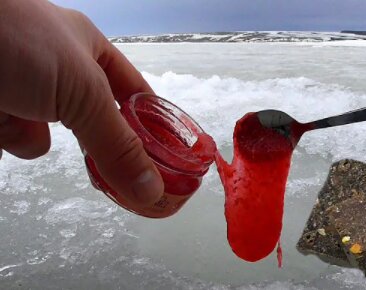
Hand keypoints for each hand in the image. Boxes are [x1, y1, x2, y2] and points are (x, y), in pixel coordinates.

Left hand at [0, 0, 162, 203]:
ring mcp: (21, 89)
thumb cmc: (17, 37)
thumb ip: (117, 144)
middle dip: (95, 145)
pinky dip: (5, 134)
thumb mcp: (83, 92)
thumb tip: (152, 190)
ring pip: (43, 135)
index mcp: (87, 49)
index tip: (166, 157)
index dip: (150, 123)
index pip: (132, 92)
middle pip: (90, 120)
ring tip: (13, 111)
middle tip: (116, 177)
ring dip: (30, 133)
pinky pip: (12, 138)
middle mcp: (56, 69)